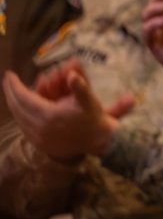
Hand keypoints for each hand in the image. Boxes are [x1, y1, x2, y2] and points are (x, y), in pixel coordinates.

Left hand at [3, 62, 133, 162]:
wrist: (97, 140)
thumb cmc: (92, 118)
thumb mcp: (89, 100)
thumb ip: (80, 87)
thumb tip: (72, 75)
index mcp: (49, 116)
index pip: (24, 98)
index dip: (15, 86)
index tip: (9, 74)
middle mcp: (39, 128)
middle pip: (17, 108)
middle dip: (10, 92)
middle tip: (7, 79)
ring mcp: (37, 138)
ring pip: (18, 118)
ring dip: (13, 103)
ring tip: (12, 92)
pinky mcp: (38, 144)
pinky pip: (23, 126)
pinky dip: (20, 114)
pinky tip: (20, 107)